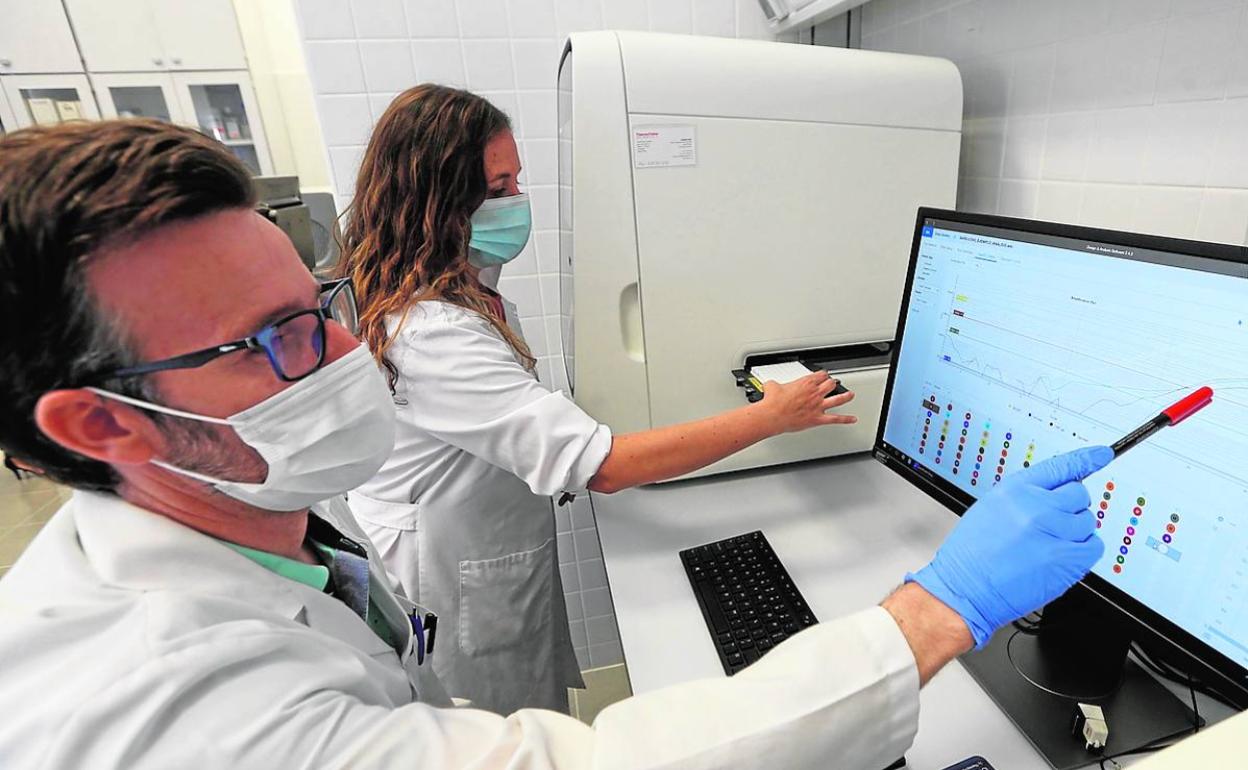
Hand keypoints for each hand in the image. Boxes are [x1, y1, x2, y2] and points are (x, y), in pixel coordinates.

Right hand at [759, 371, 856, 433]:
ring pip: (838, 398)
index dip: (823, 375)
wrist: (773, 415)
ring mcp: (818, 406)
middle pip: (830, 384)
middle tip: (833, 384)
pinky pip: (835, 419)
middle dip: (832, 383)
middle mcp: (814, 393)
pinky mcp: (817, 418)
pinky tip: (852, 419)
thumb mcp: (771, 386)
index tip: (823, 375)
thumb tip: (770, 385)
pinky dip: (845, 419)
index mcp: (805, 383)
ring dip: (846, 396)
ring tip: (850, 395)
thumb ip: (774, 384)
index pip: (820, 375)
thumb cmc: (773, 403)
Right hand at [907, 445, 1112, 647]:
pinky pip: (1093, 546)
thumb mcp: (991, 508)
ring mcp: (1053, 532)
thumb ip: (1025, 496)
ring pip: (1088, 521)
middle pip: (1079, 494)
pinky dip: (1083, 551)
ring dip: (1075, 532)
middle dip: (1070, 507)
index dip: (1087, 459)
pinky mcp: (1066, 560)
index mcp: (1015, 490)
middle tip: (1051, 525)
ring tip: (1047, 545)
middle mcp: (1036, 507)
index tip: (1102, 454)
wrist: (965, 589)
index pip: (1061, 466)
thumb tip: (1056, 491)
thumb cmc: (972, 554)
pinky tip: (1060, 556)